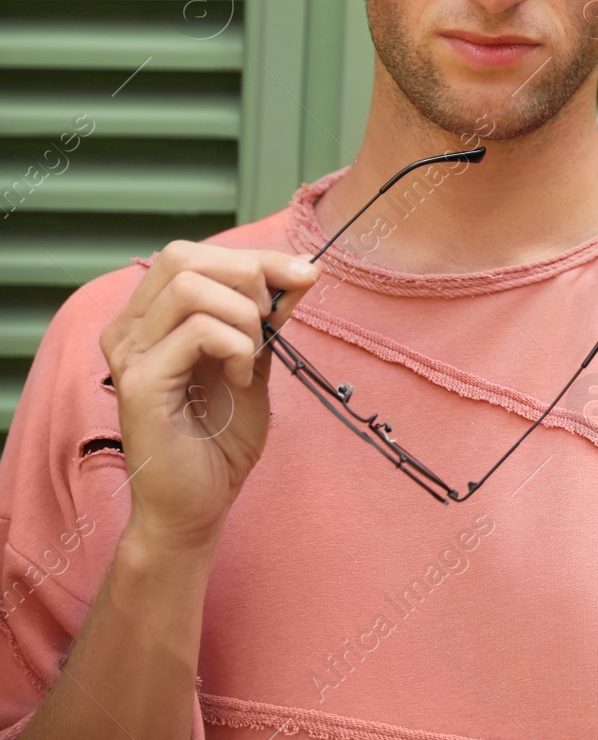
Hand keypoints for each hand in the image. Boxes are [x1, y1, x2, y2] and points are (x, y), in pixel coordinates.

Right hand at [99, 241, 320, 552]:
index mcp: (148, 319)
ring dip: (242, 314)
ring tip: (253, 355)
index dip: (256, 256)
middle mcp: (127, 330)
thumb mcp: (254, 361)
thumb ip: (268, 316)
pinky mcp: (140, 385)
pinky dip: (236, 345)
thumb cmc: (219, 440)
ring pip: (189, 286)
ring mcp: (128, 356)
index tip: (305, 274)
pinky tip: (241, 379)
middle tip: (273, 321)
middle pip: (182, 256)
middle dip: (248, 275)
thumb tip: (302, 267)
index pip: (193, 254)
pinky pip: (198, 330)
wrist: (197, 506)